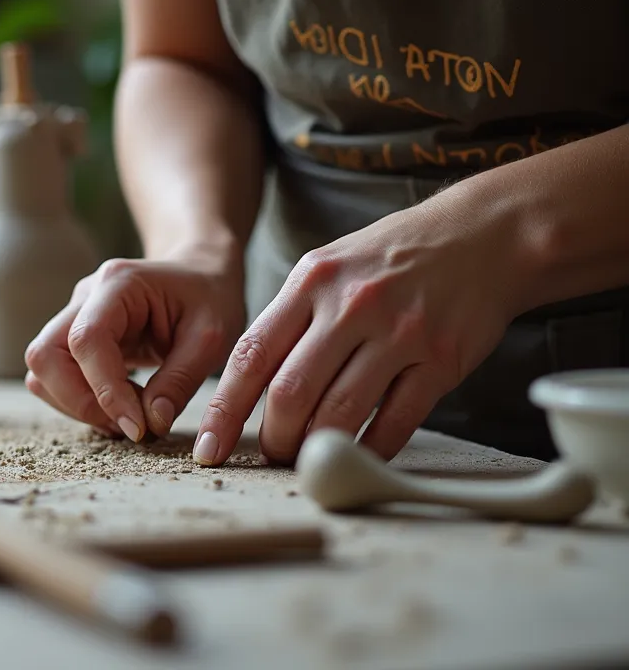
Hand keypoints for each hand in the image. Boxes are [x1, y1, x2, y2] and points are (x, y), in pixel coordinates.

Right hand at [24, 246, 245, 441]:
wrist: (201, 274)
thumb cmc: (209, 298)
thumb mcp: (212, 337)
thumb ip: (181, 380)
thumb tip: (151, 423)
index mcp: (118, 284)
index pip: (86, 340)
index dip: (104, 391)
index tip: (138, 428)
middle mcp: (85, 297)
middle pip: (45, 356)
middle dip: (80, 402)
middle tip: (130, 425)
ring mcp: (73, 316)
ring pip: (42, 371)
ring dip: (77, 405)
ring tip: (129, 417)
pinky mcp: (74, 339)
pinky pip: (54, 378)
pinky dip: (79, 402)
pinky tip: (119, 408)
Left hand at [194, 200, 524, 465]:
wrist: (485, 235)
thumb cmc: (391, 258)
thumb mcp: (328, 267)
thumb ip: (289, 319)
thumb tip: (245, 386)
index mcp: (311, 281)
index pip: (251, 355)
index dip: (224, 409)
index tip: (208, 446)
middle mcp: (351, 305)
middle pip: (290, 391)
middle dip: (272, 436)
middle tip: (270, 453)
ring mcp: (398, 333)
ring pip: (339, 412)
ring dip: (314, 448)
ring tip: (305, 459)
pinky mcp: (441, 359)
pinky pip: (395, 421)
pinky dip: (369, 448)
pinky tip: (357, 454)